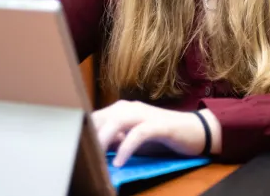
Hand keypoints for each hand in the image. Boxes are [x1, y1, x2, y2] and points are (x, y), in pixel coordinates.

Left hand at [91, 100, 212, 167]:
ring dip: (104, 138)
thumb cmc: (162, 136)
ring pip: (117, 121)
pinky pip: (138, 134)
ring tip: (95, 156)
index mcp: (121, 110)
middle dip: (89, 135)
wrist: (196, 130)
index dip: (83, 131)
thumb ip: (115, 139)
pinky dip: (126, 147)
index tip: (73, 147)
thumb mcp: (133, 139)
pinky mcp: (159, 124)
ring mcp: (145, 114)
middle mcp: (130, 108)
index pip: (94, 117)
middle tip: (80, 154)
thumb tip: (95, 148)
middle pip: (101, 117)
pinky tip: (119, 162)